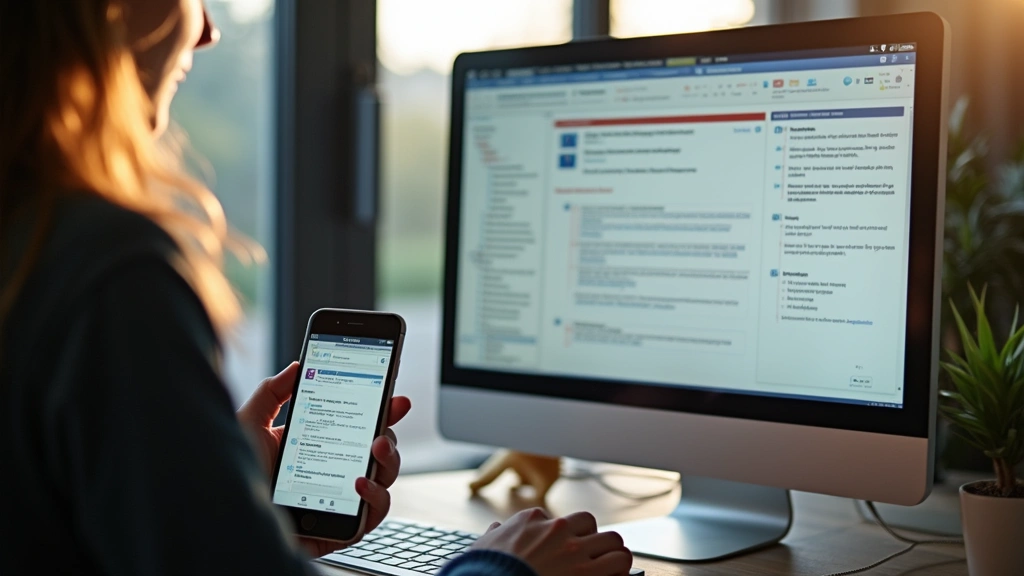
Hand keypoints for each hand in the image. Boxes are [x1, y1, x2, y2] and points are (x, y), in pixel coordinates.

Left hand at [237, 362, 412, 556]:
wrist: (226, 521)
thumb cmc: (231, 477)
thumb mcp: (249, 425)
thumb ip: (271, 392)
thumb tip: (298, 366)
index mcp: (316, 446)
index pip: (357, 425)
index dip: (381, 410)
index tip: (395, 397)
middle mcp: (333, 471)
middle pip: (378, 450)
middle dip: (390, 433)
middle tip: (385, 423)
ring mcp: (341, 499)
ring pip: (385, 479)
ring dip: (389, 461)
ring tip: (375, 449)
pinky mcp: (342, 528)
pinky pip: (373, 514)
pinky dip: (375, 497)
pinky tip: (359, 483)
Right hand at [470, 508, 631, 575]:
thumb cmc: (484, 570)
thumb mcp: (483, 546)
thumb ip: (495, 535)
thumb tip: (496, 530)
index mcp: (531, 520)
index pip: (557, 520)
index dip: (561, 536)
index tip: (559, 550)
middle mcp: (557, 530)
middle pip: (589, 523)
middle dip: (591, 539)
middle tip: (588, 555)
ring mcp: (574, 550)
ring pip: (612, 540)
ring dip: (612, 553)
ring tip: (610, 565)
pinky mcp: (587, 573)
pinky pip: (619, 562)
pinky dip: (621, 570)